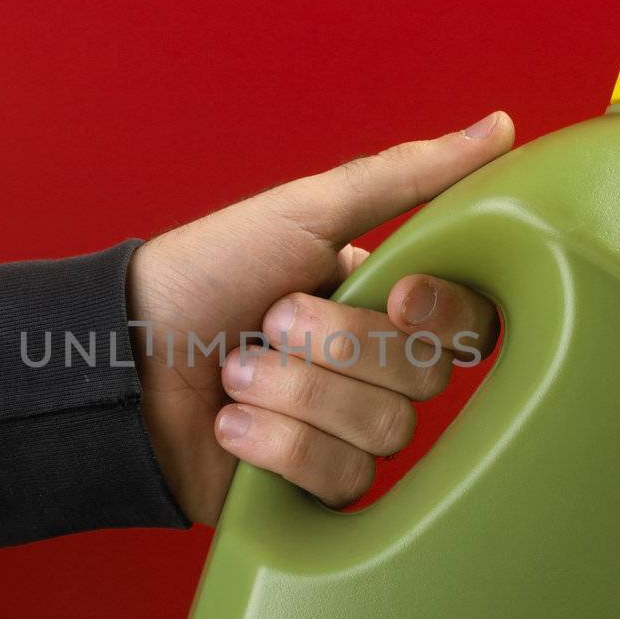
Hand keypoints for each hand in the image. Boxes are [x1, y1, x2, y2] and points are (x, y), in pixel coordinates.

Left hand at [128, 113, 512, 523]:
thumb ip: (404, 177)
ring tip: (233, 375)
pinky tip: (231, 428)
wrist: (118, 359)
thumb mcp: (304, 211)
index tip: (393, 295)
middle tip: (268, 322)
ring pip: (385, 432)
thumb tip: (500, 127)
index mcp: (383, 304)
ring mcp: (346, 435)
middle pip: (425, 379)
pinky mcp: (312, 491)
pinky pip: (343, 481)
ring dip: (296, 396)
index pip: (467, 323)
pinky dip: (279, 447)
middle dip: (337, 348)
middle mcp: (375, 373)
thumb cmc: (204, 273)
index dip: (440, 314)